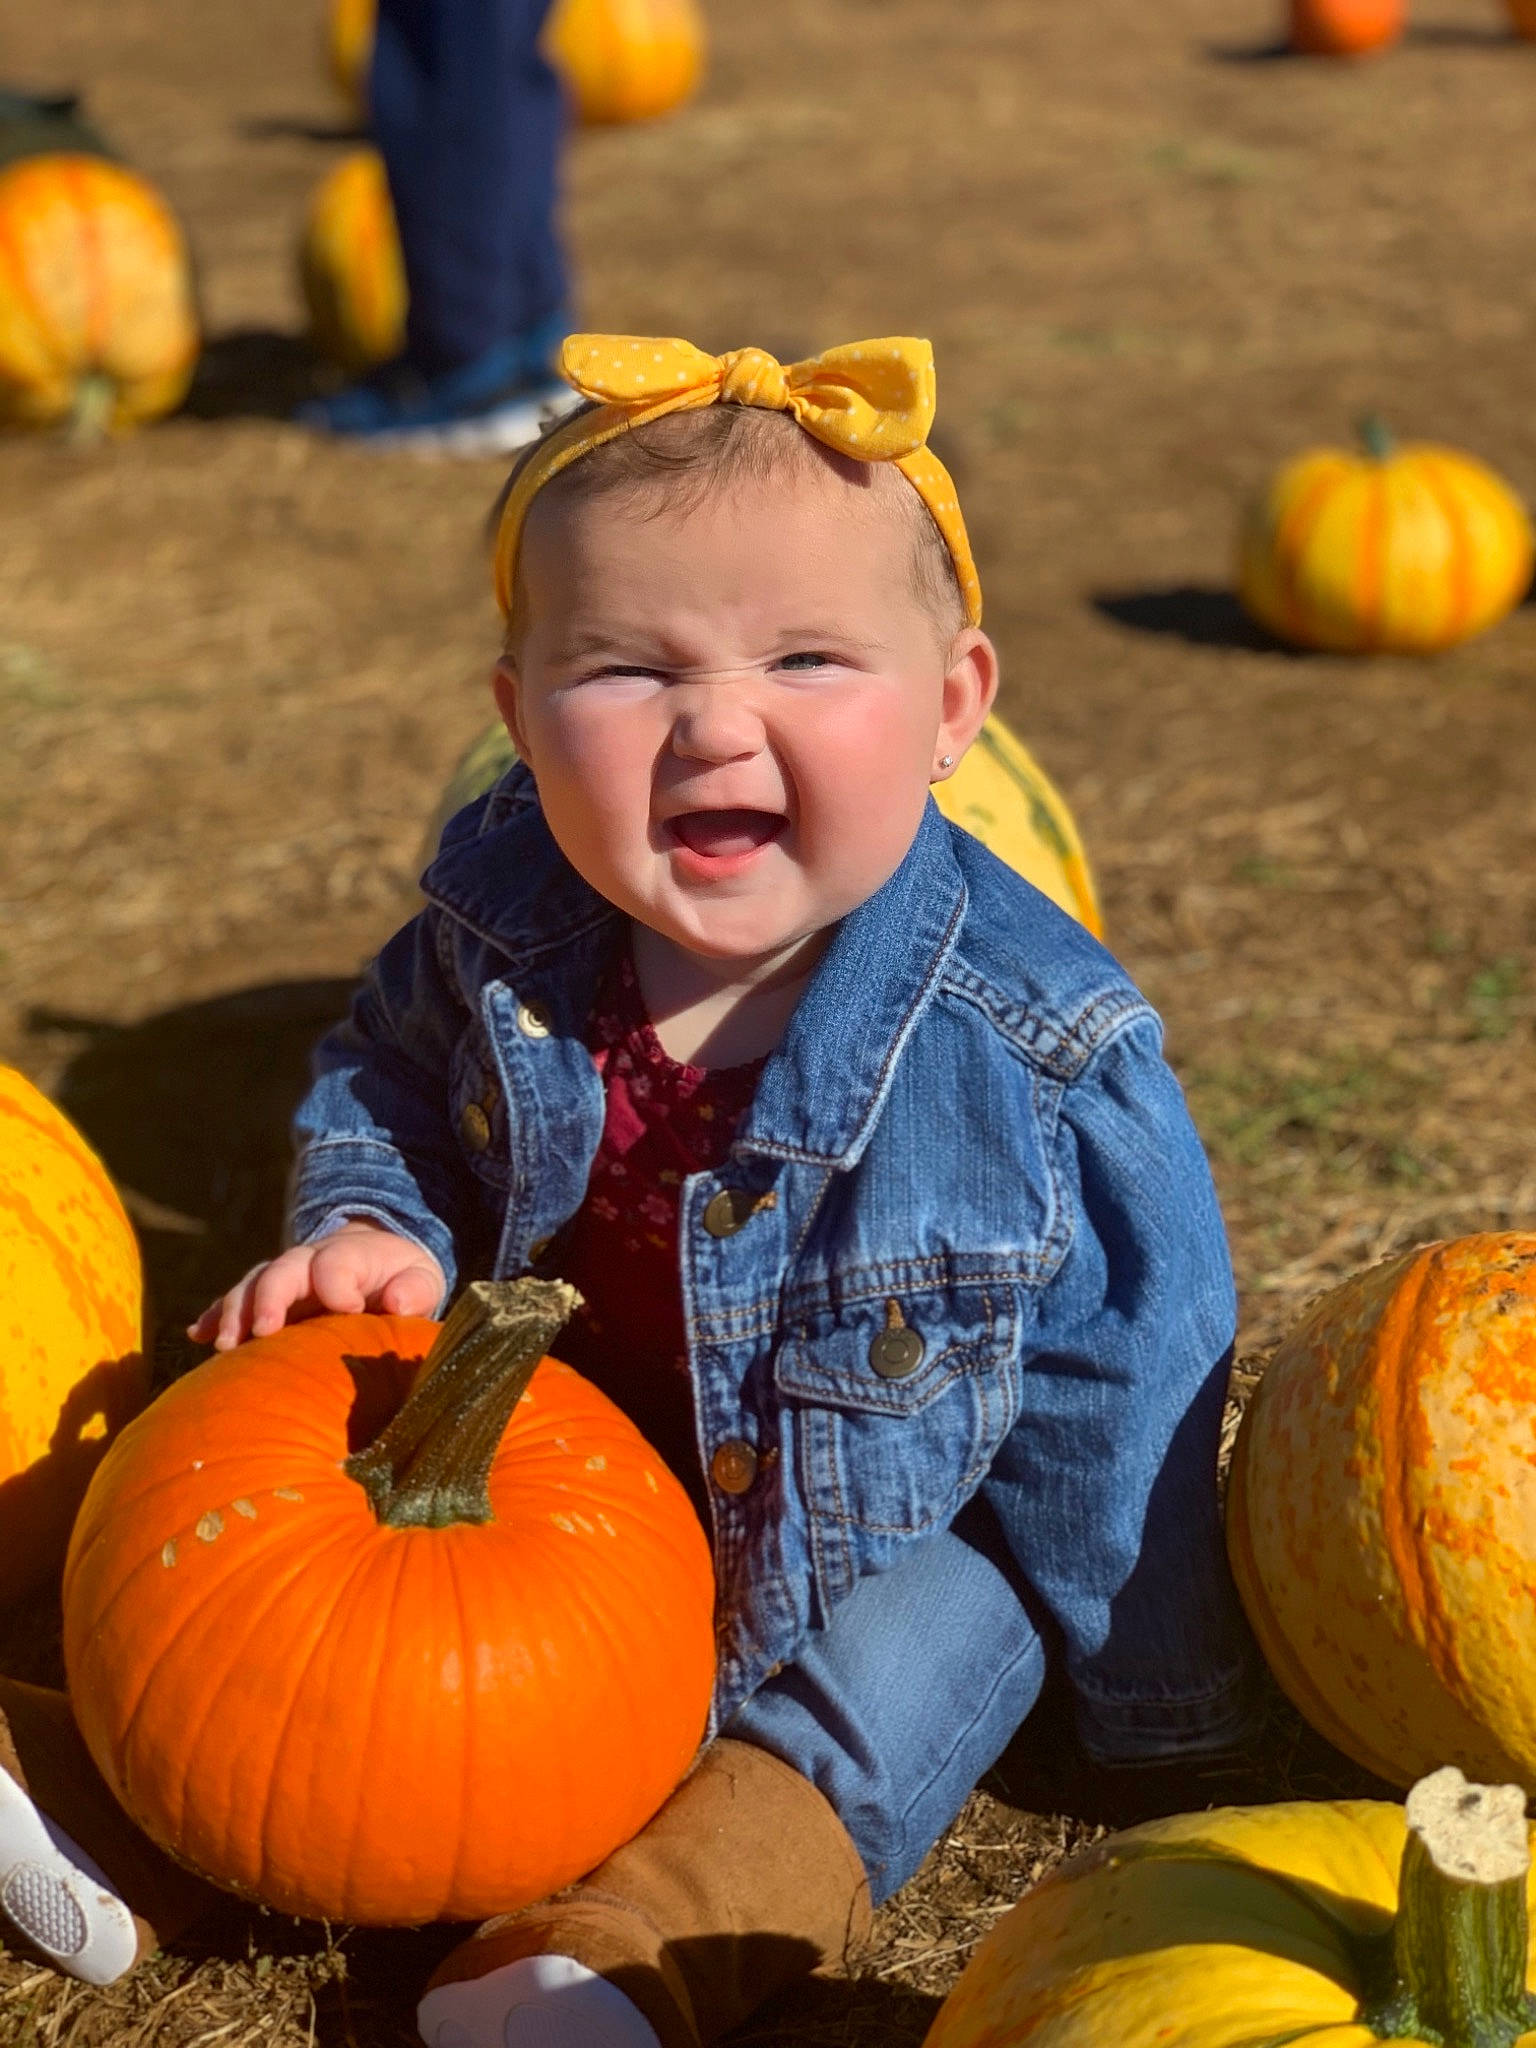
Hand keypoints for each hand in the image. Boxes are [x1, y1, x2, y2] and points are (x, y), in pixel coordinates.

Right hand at [187, 1222, 445, 1351]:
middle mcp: (306, 1263)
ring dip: (234, 1314)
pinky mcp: (263, 1300)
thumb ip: (415, 1290)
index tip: (349, 1310)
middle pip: (280, 1272)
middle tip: (261, 1331)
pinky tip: (197, 1334)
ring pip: (249, 1287)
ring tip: (224, 1346)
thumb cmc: (401, 1281)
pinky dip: (214, 1317)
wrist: (376, 1267)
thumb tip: (398, 1303)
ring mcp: (280, 1280)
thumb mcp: (421, 1280)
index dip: (338, 1285)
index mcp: (348, 1256)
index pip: (334, 1263)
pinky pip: (232, 1303)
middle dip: (269, 1299)